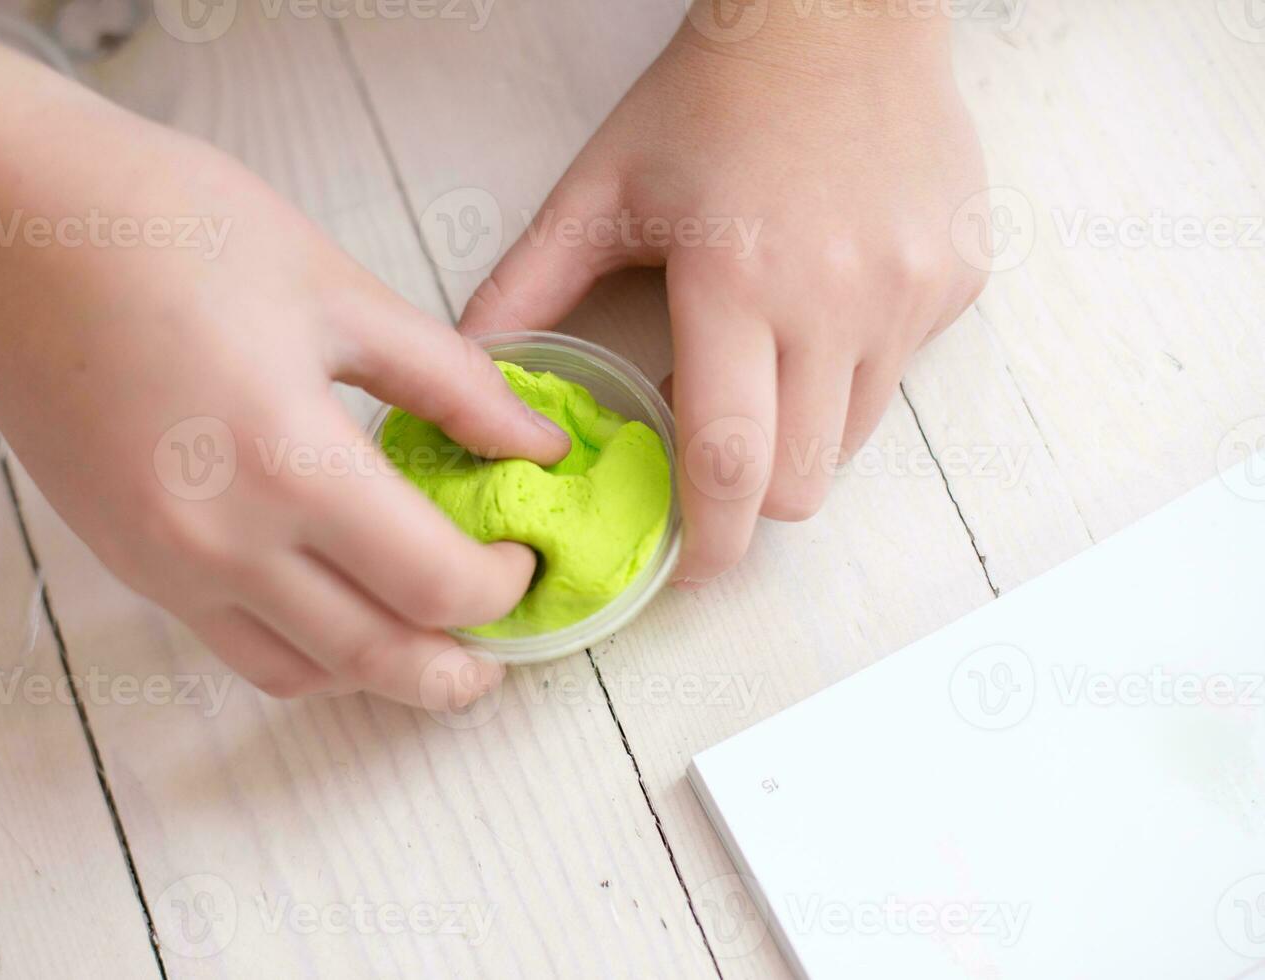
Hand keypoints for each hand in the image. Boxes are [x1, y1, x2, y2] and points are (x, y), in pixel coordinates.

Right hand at [0, 22, 568, 706]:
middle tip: (502, 647)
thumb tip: (535, 445)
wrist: (7, 224)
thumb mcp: (339, 289)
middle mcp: (222, 542)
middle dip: (458, 670)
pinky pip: (233, 642)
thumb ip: (452, 382)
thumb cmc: (172, 229)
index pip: (433, 585)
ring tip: (424, 632)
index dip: (501, 585)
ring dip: (380, 673)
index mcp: (291, 463)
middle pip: (377, 661)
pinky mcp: (125, 561)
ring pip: (300, 673)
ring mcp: (164, 564)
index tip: (524, 553)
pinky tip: (336, 599)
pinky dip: (304, 646)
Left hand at [461, 1, 988, 586]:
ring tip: (766, 360)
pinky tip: (826, 300)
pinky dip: (855, 368)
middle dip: (752, 494)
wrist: (837, 13)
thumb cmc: (711, 97)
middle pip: (801, 482)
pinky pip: (902, 371)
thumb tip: (471, 369)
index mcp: (737, 281)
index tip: (686, 569)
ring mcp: (909, 294)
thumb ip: (530, 285)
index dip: (707, 542)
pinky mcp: (956, 281)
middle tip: (715, 453)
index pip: (731, 463)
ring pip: (856, 438)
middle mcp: (838, 300)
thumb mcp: (603, 187)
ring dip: (803, 431)